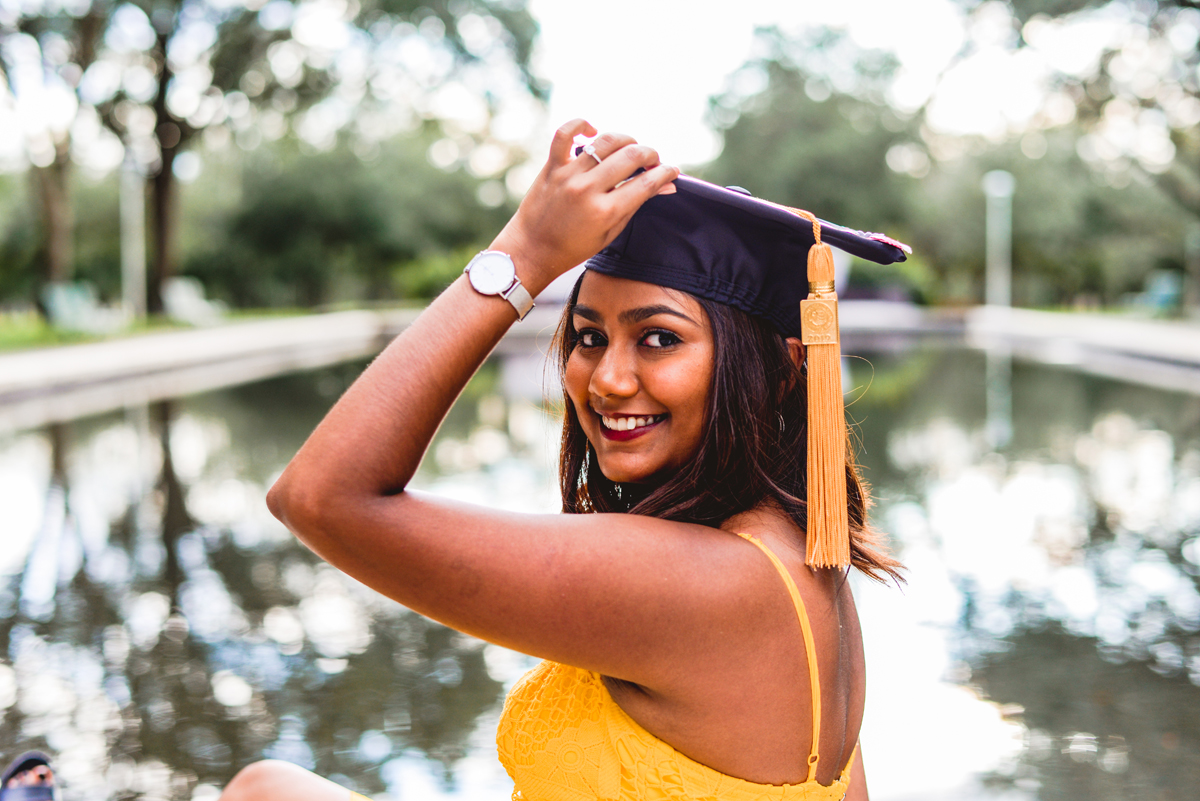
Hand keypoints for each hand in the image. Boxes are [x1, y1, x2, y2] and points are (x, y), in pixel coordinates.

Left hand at [489, 119, 679, 291]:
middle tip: (652, 161)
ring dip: (626, 140)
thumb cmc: (574, 247)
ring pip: (605, 141)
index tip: (672, 170)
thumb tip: (665, 186)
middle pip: (631, 156)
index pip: (646, 183)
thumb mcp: (610, 232)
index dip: (666, 173)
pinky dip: (581, 124)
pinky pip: (565, 133)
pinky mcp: (552, 167)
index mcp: (606, 211)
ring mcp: (568, 175)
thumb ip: (636, 204)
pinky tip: (593, 131)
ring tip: (630, 148)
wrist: (532, 250)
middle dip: (650, 155)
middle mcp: (588, 190)